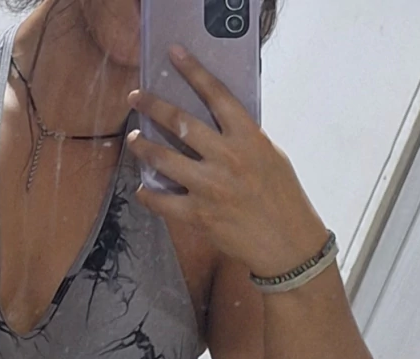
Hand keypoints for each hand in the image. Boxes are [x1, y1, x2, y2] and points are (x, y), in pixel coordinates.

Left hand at [127, 47, 327, 278]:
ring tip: (133, 139)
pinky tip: (142, 189)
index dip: (193, 71)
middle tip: (135, 98)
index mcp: (248, 137)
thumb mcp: (269, 155)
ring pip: (165, 160)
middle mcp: (227, 157)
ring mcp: (211, 187)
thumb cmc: (281, 196)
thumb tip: (214, 126)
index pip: (216, 95)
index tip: (174, 55)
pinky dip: (148, 195)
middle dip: (153, 107)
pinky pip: (162, 202)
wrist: (286, 242)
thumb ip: (242, 139)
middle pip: (181, 122)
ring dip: (144, 148)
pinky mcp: (199, 216)